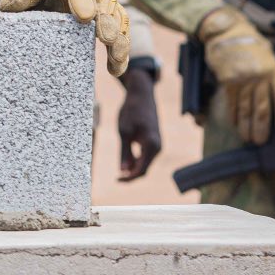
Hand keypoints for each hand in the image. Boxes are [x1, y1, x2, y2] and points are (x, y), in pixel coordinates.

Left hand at [0, 0, 130, 75]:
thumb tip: (8, 7)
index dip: (82, 0)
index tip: (83, 17)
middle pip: (103, 3)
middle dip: (106, 21)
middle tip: (106, 39)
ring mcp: (104, 1)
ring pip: (117, 18)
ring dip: (119, 39)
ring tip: (116, 60)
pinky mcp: (110, 16)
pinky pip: (121, 31)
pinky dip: (122, 49)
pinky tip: (116, 67)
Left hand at [115, 66, 160, 180]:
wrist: (141, 95)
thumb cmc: (131, 111)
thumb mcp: (124, 131)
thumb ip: (124, 152)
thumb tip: (123, 171)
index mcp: (151, 145)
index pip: (141, 170)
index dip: (129, 178)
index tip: (116, 179)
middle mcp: (157, 147)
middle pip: (144, 169)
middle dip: (131, 175)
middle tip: (116, 178)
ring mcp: (157, 145)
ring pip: (145, 163)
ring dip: (133, 168)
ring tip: (120, 168)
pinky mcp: (153, 142)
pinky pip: (146, 157)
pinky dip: (136, 161)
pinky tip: (126, 160)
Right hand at [197, 5, 274, 145]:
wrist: (227, 31)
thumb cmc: (251, 42)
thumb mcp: (268, 54)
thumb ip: (273, 75)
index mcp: (273, 70)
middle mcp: (258, 77)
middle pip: (262, 108)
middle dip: (262, 128)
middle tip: (261, 141)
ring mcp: (242, 80)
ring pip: (246, 109)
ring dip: (247, 126)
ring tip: (249, 138)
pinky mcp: (227, 81)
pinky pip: (231, 103)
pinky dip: (233, 115)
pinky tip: (235, 124)